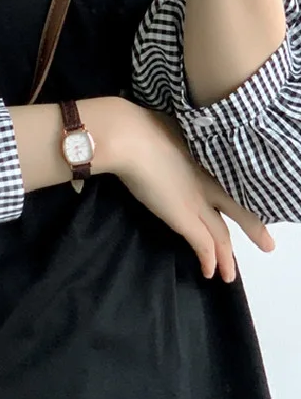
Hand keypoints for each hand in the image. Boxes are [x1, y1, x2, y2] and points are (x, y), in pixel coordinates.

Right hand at [114, 103, 275, 281]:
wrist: (131, 138)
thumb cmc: (141, 126)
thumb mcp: (167, 127)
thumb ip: (172, 137)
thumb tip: (162, 135)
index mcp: (203, 158)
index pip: (227, 183)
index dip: (237, 197)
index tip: (246, 205)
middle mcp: (207, 181)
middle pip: (237, 210)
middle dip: (252, 228)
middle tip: (267, 244)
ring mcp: (198, 200)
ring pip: (221, 233)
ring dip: (226, 256)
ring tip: (229, 273)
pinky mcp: (184, 217)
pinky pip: (204, 244)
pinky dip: (209, 260)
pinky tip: (210, 272)